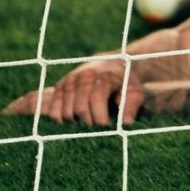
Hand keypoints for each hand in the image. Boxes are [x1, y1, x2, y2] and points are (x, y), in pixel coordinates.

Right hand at [2, 57, 145, 125]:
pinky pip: (54, 110)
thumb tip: (126, 123)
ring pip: (66, 111)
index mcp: (103, 76)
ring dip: (77, 122)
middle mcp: (84, 76)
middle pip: (80, 108)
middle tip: (98, 124)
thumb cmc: (125, 82)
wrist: (111, 65)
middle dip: (89, 122)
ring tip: (89, 119)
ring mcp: (70, 81)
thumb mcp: (135, 92)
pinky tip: (75, 119)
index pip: (96, 98)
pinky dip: (62, 119)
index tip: (107, 126)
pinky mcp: (60, 86)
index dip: (100, 117)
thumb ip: (131, 106)